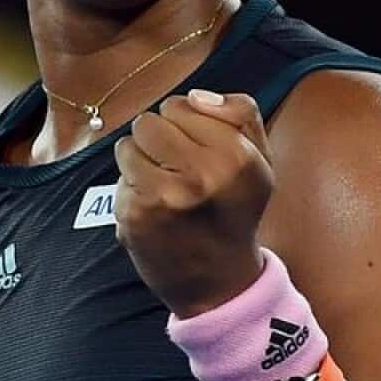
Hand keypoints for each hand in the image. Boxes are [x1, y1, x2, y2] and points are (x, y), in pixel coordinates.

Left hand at [114, 89, 273, 317]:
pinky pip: (119, 178)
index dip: (185, 123)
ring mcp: (164, 197)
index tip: (197, 149)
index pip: (181, 105)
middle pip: (148, 122)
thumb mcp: (260, 159)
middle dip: (158, 139)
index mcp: (237, 157)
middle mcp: (202, 175)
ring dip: (140, 162)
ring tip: (163, 185)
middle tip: (176, 167)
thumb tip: (196, 97)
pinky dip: (132, 190)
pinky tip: (153, 210)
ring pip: (127, 146)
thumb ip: (240, 113)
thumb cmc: (235, 209)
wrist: (219, 283)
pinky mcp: (135, 216)